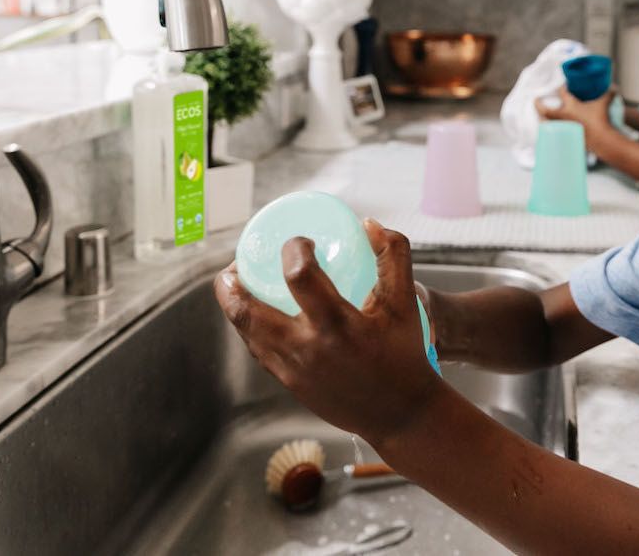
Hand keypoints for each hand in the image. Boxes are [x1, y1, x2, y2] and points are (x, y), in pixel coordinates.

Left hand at [214, 218, 441, 446]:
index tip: (302, 242)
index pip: (299, 275)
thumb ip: (394, 256)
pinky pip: (257, 349)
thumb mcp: (406, 302)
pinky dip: (250, 326)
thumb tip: (368, 224)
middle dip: (232, 280)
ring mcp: (293, 370)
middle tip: (239, 261)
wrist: (401, 414)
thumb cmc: (405, 354)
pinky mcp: (289, 384)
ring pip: (245, 331)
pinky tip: (258, 312)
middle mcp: (308, 349)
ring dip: (234, 302)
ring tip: (238, 282)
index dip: (293, 249)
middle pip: (246, 310)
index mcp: (338, 325)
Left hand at [535, 86, 615, 145]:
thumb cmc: (600, 120)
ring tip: (541, 117)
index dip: (562, 89)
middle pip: (545, 110)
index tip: (562, 87)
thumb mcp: (603, 104)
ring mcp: (563, 128)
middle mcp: (563, 116)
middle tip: (536, 101)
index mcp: (570, 106)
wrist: (601, 139)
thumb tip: (615, 87)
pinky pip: (552, 134)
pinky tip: (548, 132)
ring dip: (542, 119)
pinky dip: (548, 132)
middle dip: (538, 105)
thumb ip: (608, 94)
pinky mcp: (566, 137)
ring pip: (546, 123)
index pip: (562, 93)